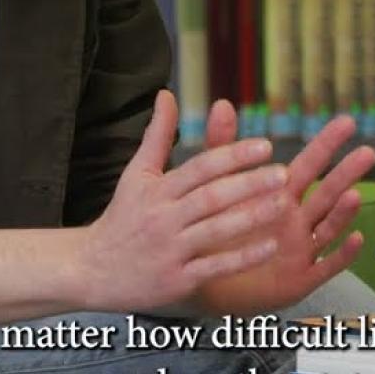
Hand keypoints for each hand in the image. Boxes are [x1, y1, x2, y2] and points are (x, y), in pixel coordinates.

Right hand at [75, 91, 289, 313]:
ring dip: (252, 217)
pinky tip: (270, 246)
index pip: (200, 167)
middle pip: (212, 197)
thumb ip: (157, 135)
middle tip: (283, 173)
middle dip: (249, 184)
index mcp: (157, 190)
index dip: (233, 155)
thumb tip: (166, 94)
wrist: (91, 270)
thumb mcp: (135, 174)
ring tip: (283, 203)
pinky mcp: (177, 280)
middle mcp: (164, 218)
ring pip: (216, 230)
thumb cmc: (122, 218)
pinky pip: (215, 267)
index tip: (264, 146)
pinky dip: (243, 257)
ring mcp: (171, 250)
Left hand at [189, 100, 374, 316]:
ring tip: (354, 194)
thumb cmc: (217, 233)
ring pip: (329, 226)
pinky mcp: (301, 277)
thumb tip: (221, 105)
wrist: (205, 281)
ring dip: (344, 212)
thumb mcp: (217, 187)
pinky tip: (356, 238)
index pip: (308, 165)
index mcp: (280, 196)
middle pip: (327, 193)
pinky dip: (343, 254)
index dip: (326, 144)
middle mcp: (297, 220)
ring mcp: (302, 248)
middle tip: (368, 153)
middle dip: (347, 173)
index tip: (347, 122)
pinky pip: (327, 265)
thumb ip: (221, 147)